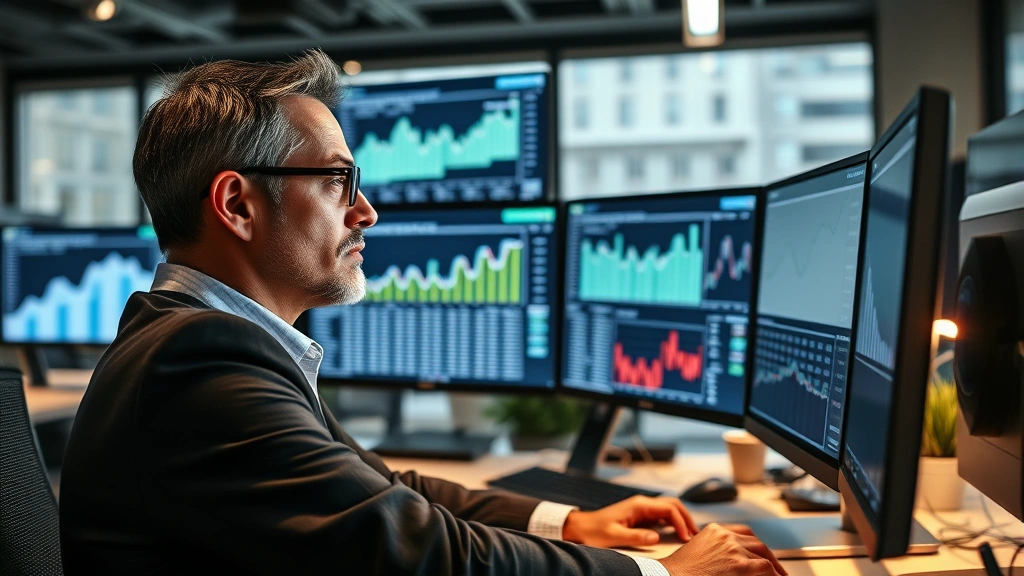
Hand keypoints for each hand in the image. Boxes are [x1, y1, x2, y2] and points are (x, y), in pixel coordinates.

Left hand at [561, 495, 697, 547]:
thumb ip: (636, 536)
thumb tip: (656, 537)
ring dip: (681, 519)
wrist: (581, 527)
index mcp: (638, 505)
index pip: (668, 508)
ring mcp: (641, 509)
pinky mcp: (640, 516)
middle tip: (696, 534)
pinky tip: (677, 532)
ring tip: (690, 534)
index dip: (680, 522)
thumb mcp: (615, 536)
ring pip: (668, 509)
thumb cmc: (594, 531)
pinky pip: (661, 516)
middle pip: (672, 505)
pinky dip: (672, 522)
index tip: (686, 537)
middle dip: (686, 518)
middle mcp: (642, 504)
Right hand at [659, 523, 786, 575]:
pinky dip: (774, 575)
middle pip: (757, 543)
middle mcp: (726, 537)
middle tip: (777, 570)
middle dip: (769, 557)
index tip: (762, 554)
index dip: (755, 546)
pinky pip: (766, 569)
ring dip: (775, 569)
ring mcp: (734, 550)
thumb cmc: (679, 571)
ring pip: (764, 556)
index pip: (743, 533)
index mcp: (715, 531)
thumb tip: (728, 562)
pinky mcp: (740, 566)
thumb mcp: (697, 550)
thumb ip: (715, 550)